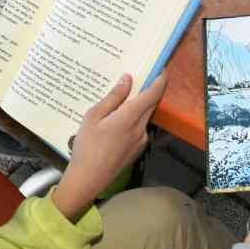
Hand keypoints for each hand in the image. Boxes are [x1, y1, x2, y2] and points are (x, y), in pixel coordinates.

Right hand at [53, 72, 165, 219]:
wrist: (89, 179)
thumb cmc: (87, 145)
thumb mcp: (94, 116)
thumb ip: (113, 97)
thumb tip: (127, 79)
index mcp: (130, 117)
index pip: (153, 94)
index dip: (160, 80)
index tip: (162, 69)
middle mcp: (141, 128)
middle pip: (151, 104)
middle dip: (149, 91)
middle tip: (139, 79)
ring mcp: (141, 140)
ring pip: (144, 117)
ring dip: (139, 107)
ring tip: (122, 101)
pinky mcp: (138, 150)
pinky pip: (139, 129)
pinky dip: (134, 120)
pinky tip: (117, 123)